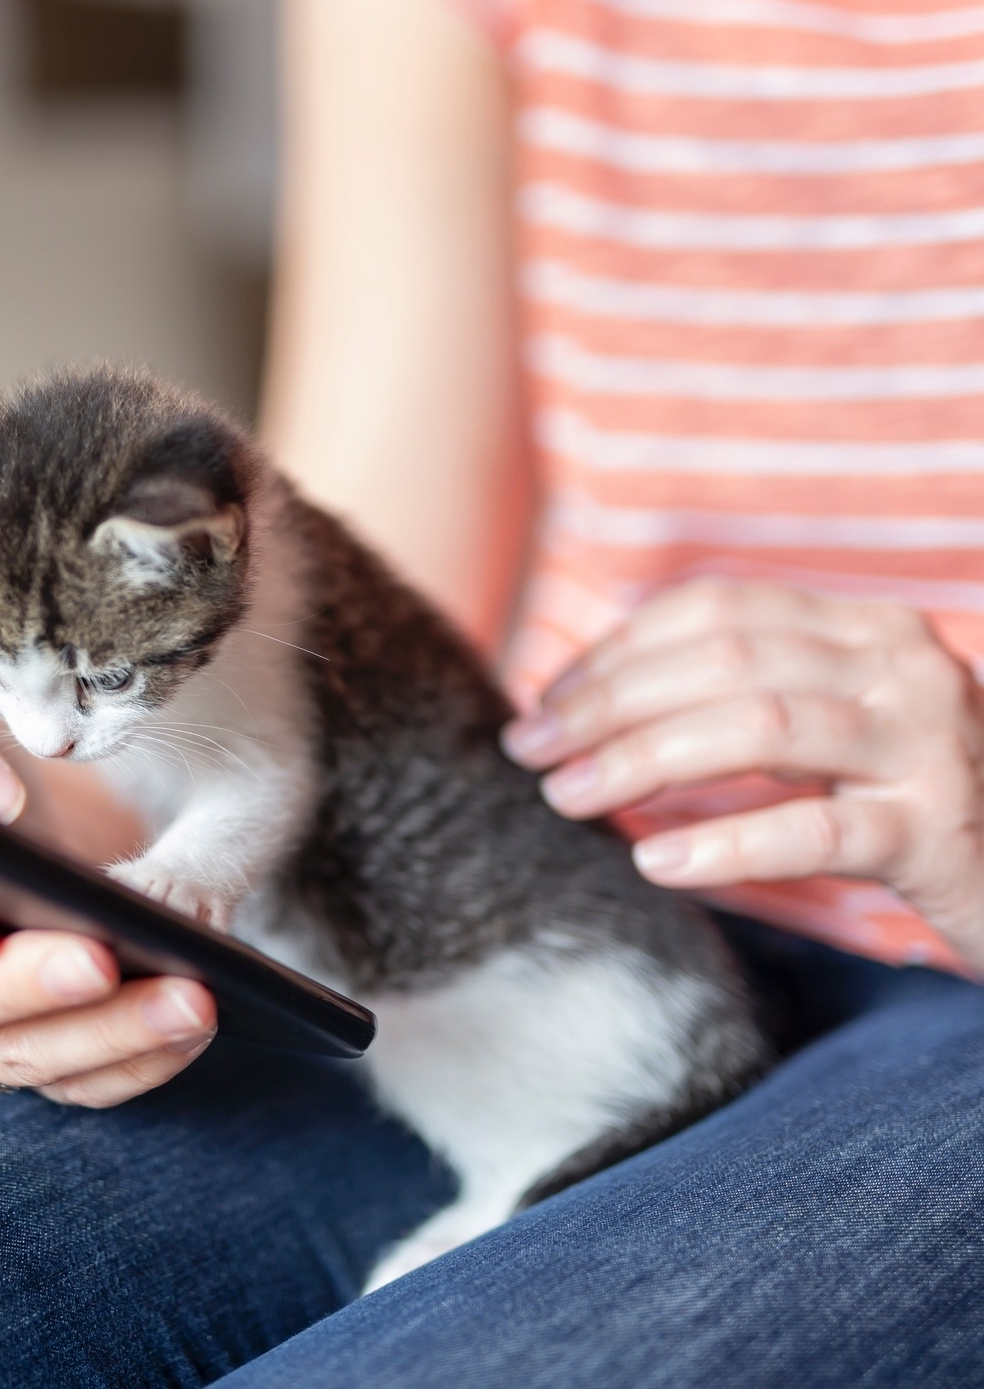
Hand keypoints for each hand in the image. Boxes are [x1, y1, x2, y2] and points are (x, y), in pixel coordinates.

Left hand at [503, 579, 983, 973]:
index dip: (616, 650)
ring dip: (644, 760)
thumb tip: (588, 702)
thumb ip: (739, 695)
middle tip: (531, 750)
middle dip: (610, 703)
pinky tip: (656, 860)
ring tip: (567, 795)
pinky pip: (816, 832)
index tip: (546, 701)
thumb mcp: (830, 725)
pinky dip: (726, 842)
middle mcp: (900, 665)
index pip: (715, 610)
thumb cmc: (906, 795)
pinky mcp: (940, 831)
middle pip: (726, 659)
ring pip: (761, 727)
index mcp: (863, 627)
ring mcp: (929, 744)